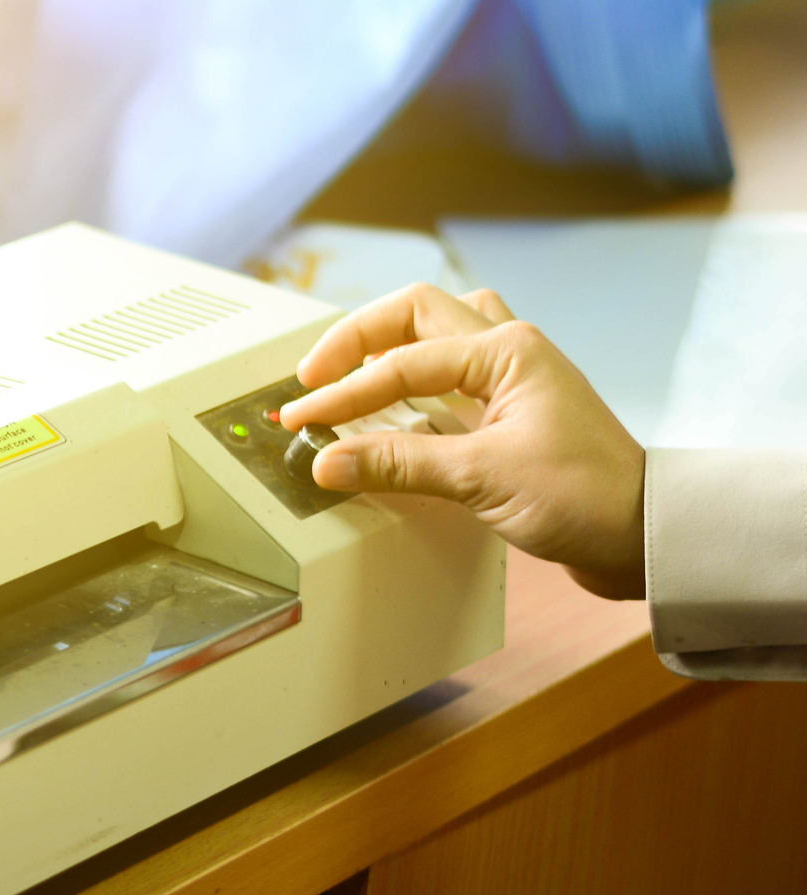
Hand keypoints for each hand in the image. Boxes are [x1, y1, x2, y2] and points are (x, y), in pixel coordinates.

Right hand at [277, 283, 645, 599]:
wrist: (641, 532)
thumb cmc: (586, 497)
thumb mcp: (480, 477)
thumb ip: (398, 464)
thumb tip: (329, 461)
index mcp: (506, 351)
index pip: (401, 362)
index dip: (343, 394)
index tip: (304, 421)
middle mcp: (510, 350)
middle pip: (416, 312)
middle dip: (357, 338)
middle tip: (313, 375)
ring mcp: (513, 377)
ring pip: (439, 330)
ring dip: (390, 343)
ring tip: (350, 372)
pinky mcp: (511, 409)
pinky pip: (450, 371)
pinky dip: (414, 377)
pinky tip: (395, 403)